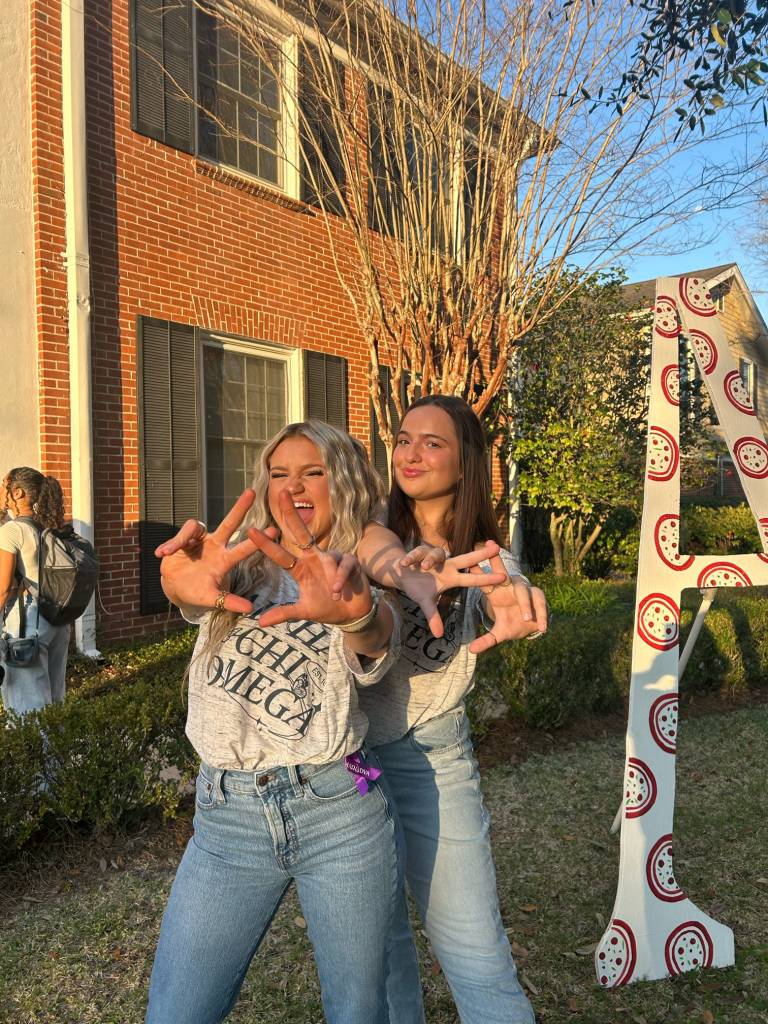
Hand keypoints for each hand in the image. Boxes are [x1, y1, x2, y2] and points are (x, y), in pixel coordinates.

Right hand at [155, 491, 259, 613]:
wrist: (176, 587)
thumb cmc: (197, 592)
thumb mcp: (212, 599)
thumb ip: (228, 602)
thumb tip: (250, 610)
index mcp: (225, 560)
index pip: (244, 548)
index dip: (258, 541)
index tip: (275, 530)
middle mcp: (215, 545)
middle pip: (229, 523)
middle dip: (239, 507)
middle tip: (251, 492)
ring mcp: (199, 540)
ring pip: (195, 526)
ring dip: (180, 538)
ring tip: (169, 552)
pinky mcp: (183, 538)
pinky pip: (179, 535)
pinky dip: (170, 545)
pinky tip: (162, 554)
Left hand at [249, 490, 373, 627]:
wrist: (352, 614)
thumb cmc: (327, 607)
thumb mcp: (304, 611)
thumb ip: (284, 613)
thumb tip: (260, 623)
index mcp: (301, 567)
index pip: (281, 553)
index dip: (266, 543)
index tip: (250, 530)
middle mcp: (315, 557)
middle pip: (301, 531)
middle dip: (292, 512)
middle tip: (282, 492)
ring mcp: (333, 558)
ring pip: (329, 558)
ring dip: (331, 576)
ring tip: (333, 593)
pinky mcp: (350, 562)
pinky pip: (344, 565)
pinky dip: (341, 578)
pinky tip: (339, 591)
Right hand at [392, 542, 506, 637]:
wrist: (402, 573)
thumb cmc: (419, 586)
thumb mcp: (426, 602)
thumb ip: (433, 616)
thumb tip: (439, 635)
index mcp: (451, 577)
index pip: (472, 579)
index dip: (486, 578)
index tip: (504, 578)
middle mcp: (446, 565)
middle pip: (466, 558)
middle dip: (481, 553)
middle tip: (498, 548)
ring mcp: (433, 557)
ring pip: (436, 555)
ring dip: (430, 560)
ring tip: (423, 567)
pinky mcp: (418, 553)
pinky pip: (416, 554)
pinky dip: (411, 558)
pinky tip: (405, 564)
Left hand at [468, 554, 548, 653]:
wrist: (532, 625)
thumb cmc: (512, 623)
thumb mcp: (499, 633)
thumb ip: (486, 640)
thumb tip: (471, 651)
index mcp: (496, 592)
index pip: (484, 580)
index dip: (476, 570)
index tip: (467, 558)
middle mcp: (509, 586)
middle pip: (502, 571)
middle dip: (496, 560)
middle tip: (490, 546)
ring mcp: (524, 589)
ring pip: (523, 590)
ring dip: (525, 604)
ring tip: (527, 618)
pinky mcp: (538, 596)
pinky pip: (540, 602)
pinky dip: (541, 614)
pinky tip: (542, 627)